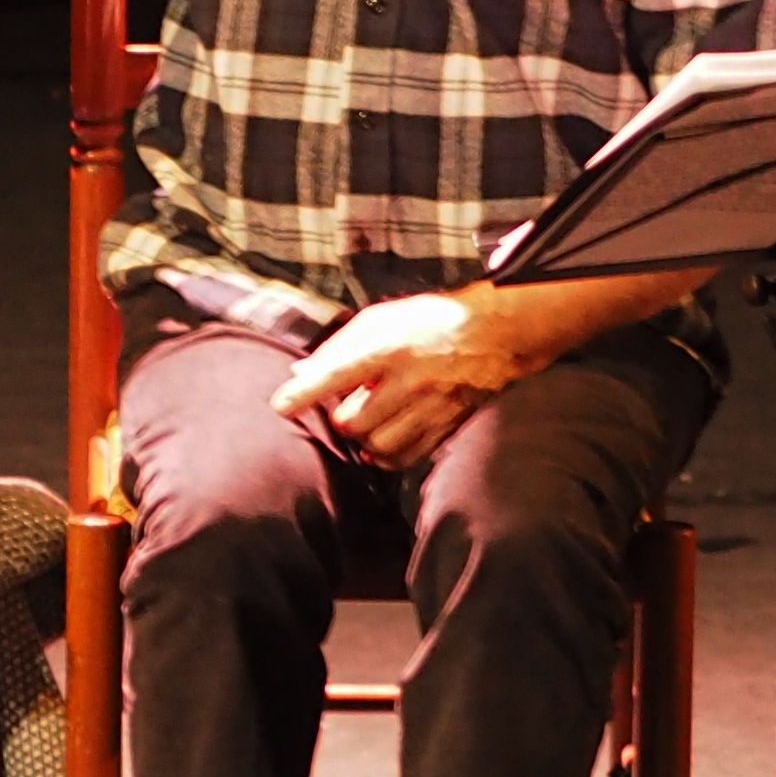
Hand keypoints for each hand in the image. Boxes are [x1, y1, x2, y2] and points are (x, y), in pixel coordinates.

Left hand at [270, 290, 539, 468]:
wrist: (496, 332)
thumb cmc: (430, 320)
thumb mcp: (381, 318)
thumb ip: (338, 346)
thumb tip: (300, 375)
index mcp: (389, 346)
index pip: (336, 373)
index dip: (304, 394)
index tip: (280, 407)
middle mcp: (409, 379)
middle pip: (354, 421)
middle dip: (342, 417)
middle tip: (352, 402)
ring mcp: (431, 407)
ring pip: (378, 444)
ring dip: (364, 438)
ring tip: (369, 419)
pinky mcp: (447, 426)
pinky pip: (406, 458)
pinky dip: (386, 456)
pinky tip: (382, 442)